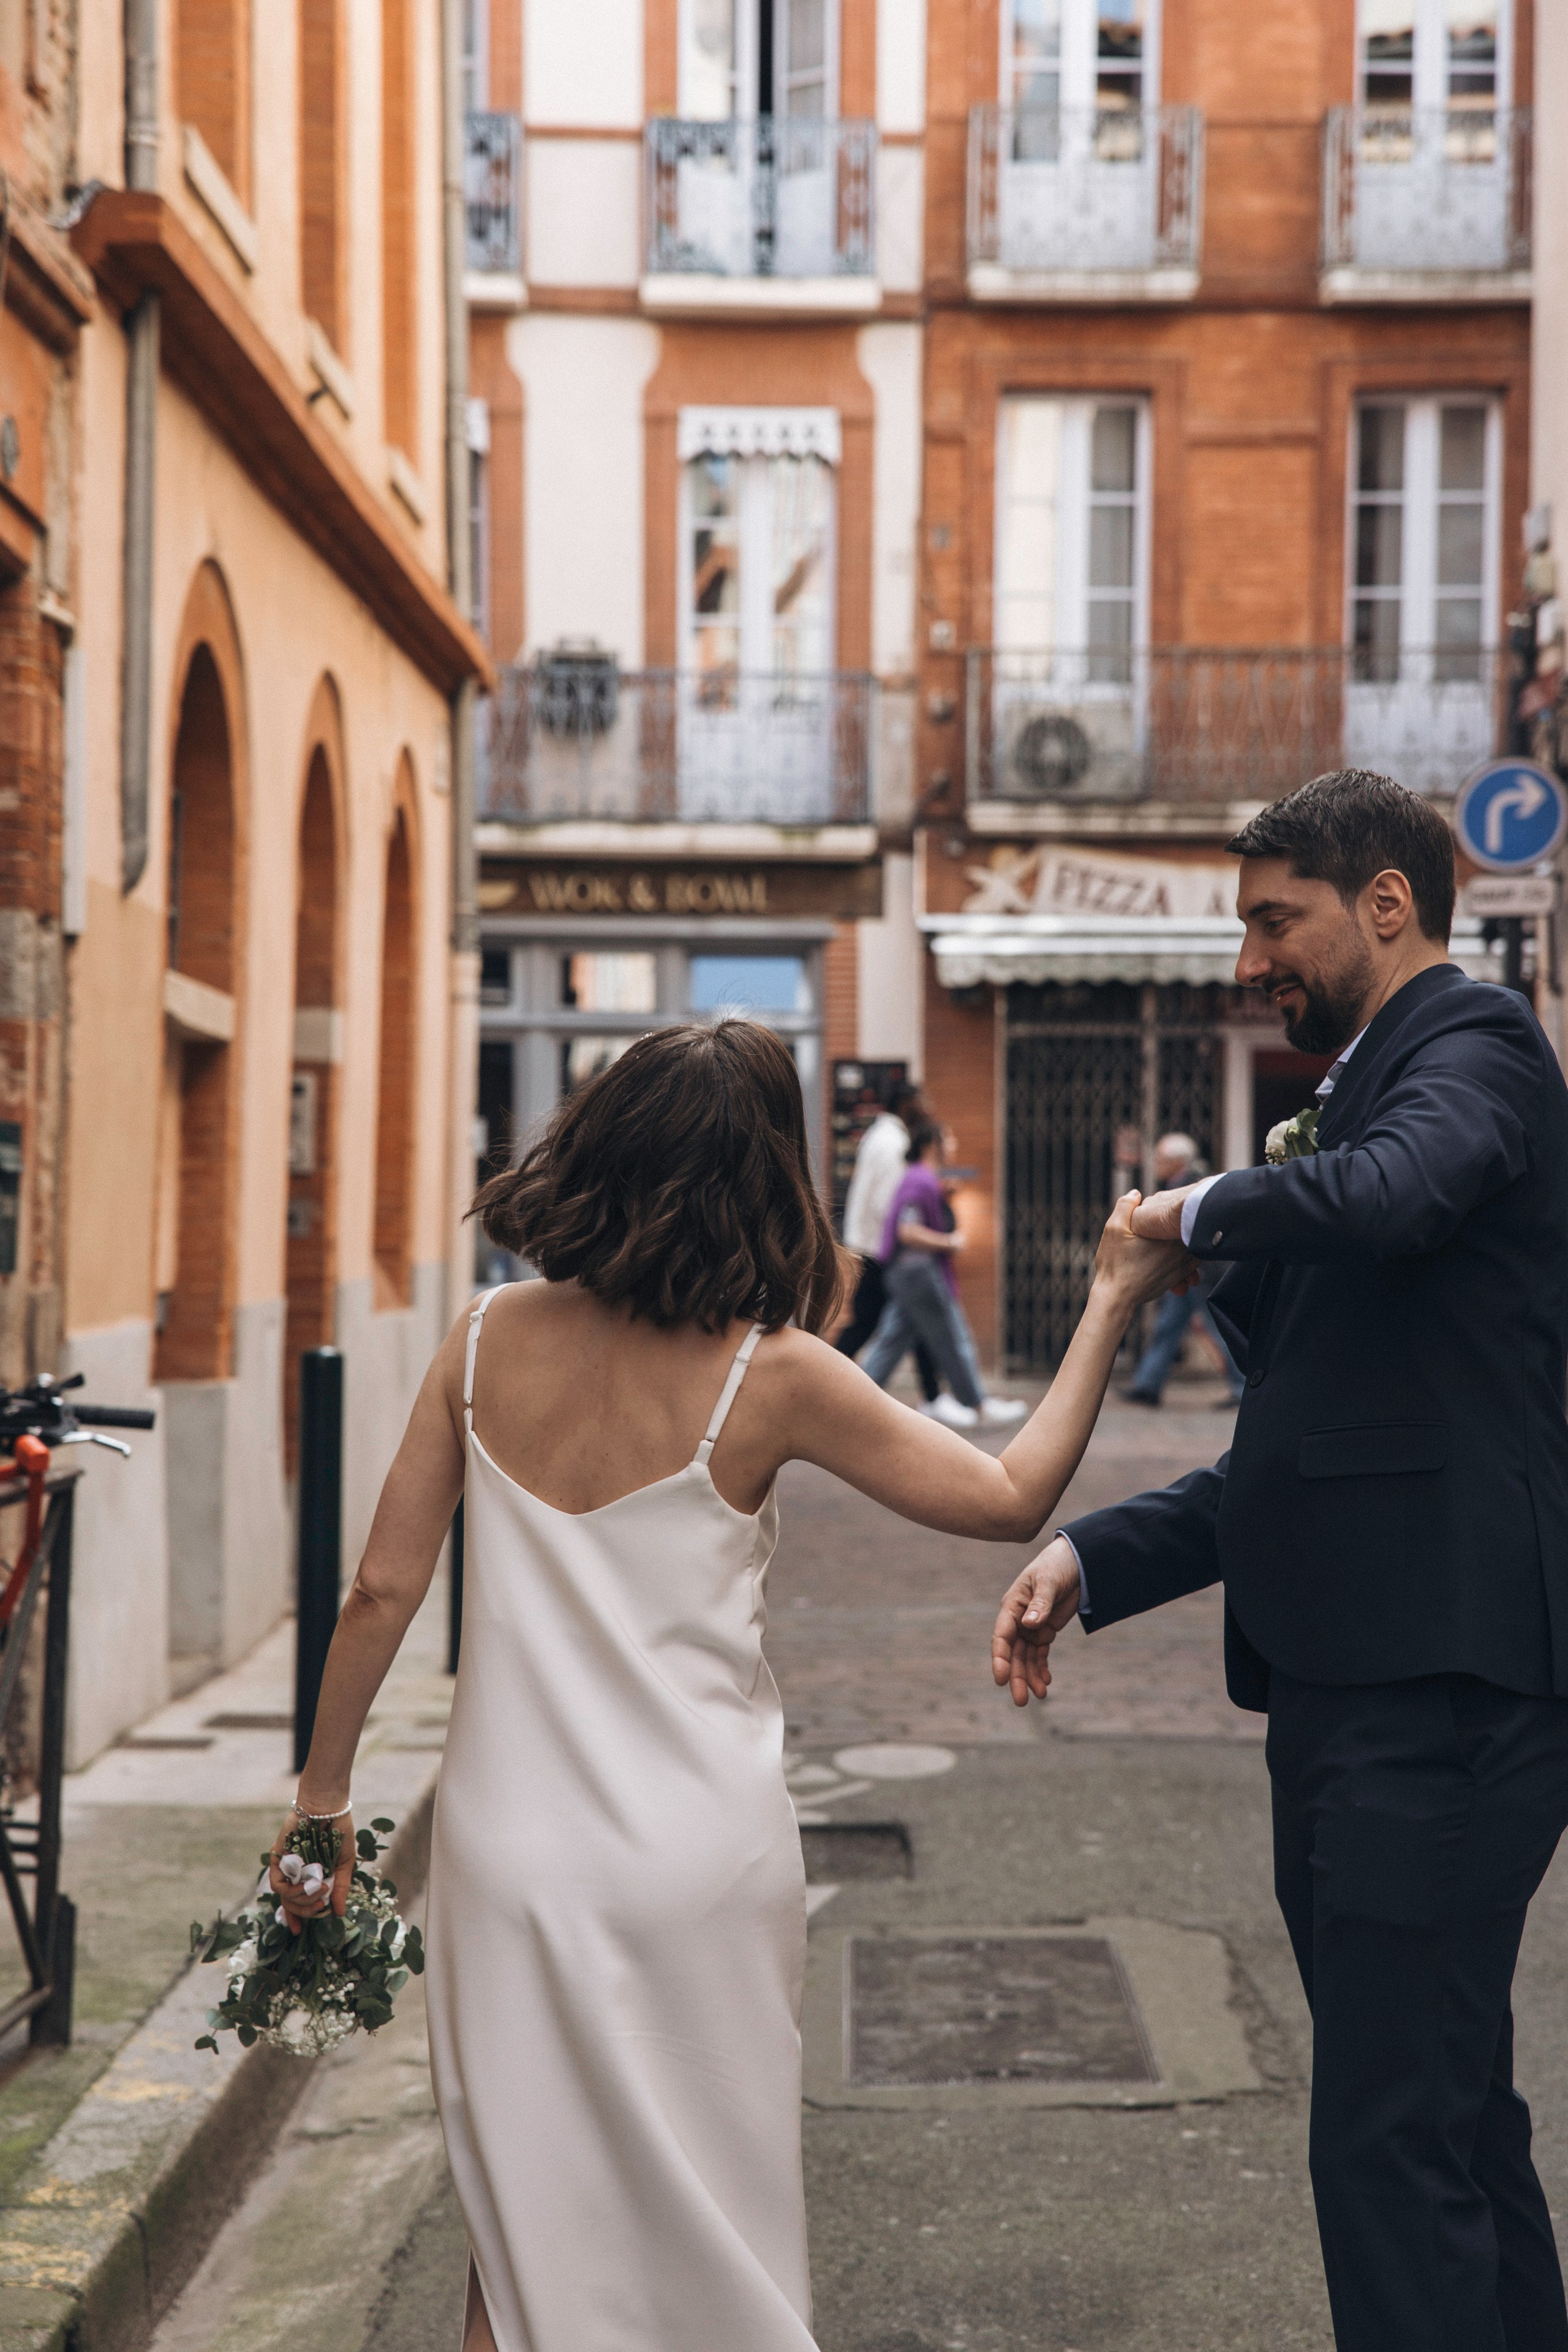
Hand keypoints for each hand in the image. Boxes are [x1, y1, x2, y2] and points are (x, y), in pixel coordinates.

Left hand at [268, 1809, 355, 1936]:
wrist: (328, 1808)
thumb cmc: (339, 1831)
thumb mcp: (343, 1863)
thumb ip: (340, 1888)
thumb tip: (339, 1914)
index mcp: (309, 1876)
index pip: (298, 1903)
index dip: (296, 1919)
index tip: (298, 1932)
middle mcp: (295, 1874)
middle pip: (291, 1905)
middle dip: (306, 1911)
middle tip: (320, 1906)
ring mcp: (285, 1867)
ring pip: (285, 1898)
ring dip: (302, 1900)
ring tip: (320, 1891)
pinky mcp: (277, 1859)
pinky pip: (279, 1884)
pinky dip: (292, 1890)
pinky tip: (308, 1885)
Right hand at [991, 1536, 1082, 1706]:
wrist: (1076, 1561)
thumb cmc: (1056, 1566)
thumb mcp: (1048, 1582)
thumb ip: (1040, 1603)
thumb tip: (1029, 1625)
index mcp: (1012, 1606)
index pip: (1001, 1636)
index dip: (999, 1659)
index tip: (1001, 1679)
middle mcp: (1018, 1619)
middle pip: (1013, 1653)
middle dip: (1016, 1676)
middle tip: (1021, 1700)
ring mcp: (1031, 1626)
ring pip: (1026, 1657)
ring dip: (1030, 1676)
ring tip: (1039, 1695)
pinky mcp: (1045, 1630)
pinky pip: (1040, 1654)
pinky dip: (1042, 1668)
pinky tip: (1047, 1682)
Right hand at [1092, 1191, 1196, 1311]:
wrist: (1116, 1297)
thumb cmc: (1114, 1264)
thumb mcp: (1114, 1228)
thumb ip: (1125, 1206)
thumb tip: (1137, 1194)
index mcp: (1169, 1235)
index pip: (1188, 1214)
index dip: (1184, 1206)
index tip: (1179, 1202)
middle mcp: (1181, 1250)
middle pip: (1194, 1230)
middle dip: (1187, 1224)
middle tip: (1180, 1215)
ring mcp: (1182, 1266)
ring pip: (1195, 1247)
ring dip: (1188, 1242)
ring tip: (1172, 1238)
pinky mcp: (1178, 1278)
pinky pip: (1192, 1264)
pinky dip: (1186, 1258)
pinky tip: (1171, 1256)